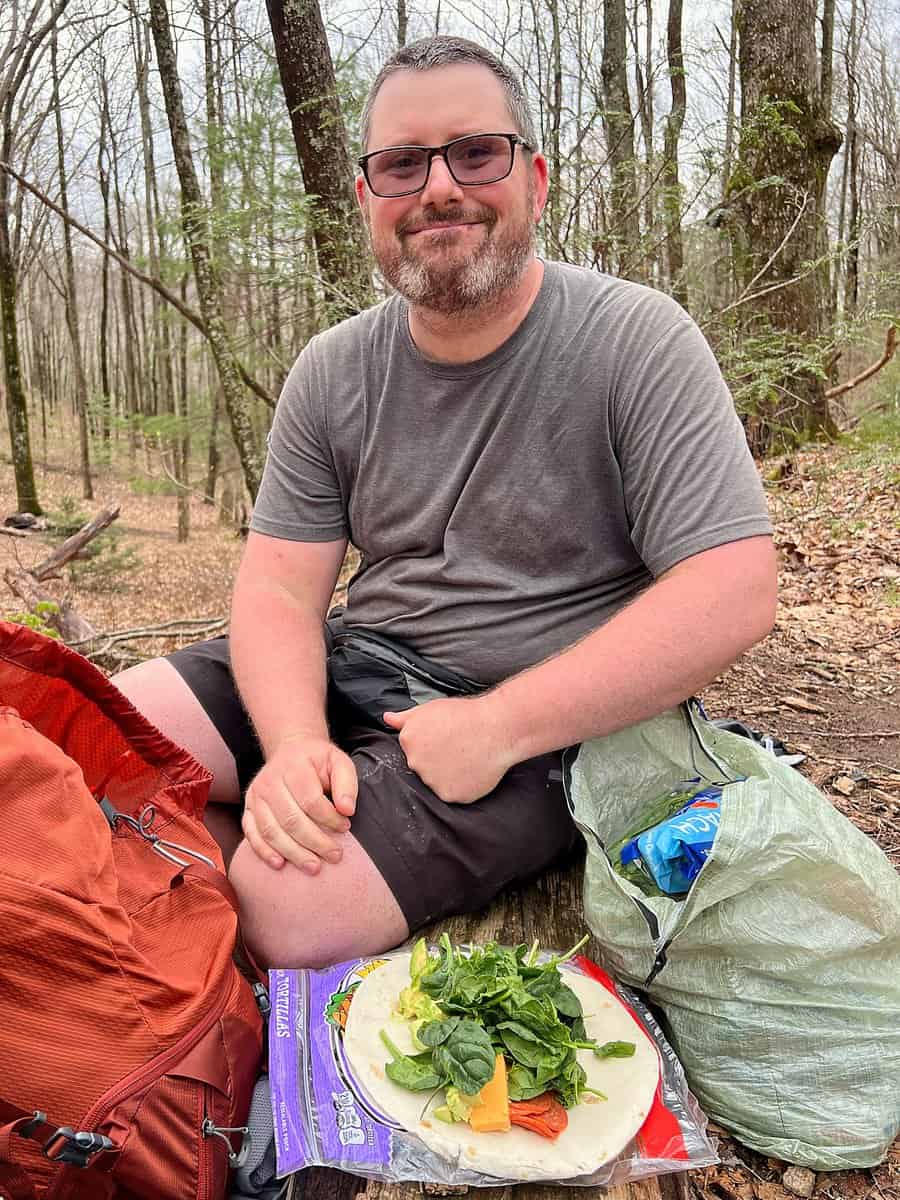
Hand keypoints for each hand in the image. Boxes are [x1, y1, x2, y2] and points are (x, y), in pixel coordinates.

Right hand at [241, 733, 356, 873]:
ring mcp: (255, 796)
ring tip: (313, 867)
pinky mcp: (248, 808)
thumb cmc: (317, 761)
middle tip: (335, 856)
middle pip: (291, 819)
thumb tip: (347, 810)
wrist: (291, 750)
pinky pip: (252, 833)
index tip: (345, 827)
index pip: (310, 800)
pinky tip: (279, 864)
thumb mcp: (338, 762)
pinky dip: (263, 851)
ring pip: (271, 831)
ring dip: (293, 853)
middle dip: (315, 842)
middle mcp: (270, 781)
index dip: (329, 819)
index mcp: (293, 767)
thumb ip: (346, 783)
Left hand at [382, 695, 514, 803]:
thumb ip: (405, 717)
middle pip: (422, 768)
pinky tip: (472, 770)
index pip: (412, 750)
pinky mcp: (449, 795)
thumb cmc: (466, 715)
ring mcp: (431, 781)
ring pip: (436, 783)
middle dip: (436, 761)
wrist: (496, 728)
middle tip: (457, 749)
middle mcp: (415, 762)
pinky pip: (452, 794)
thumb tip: (386, 718)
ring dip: (448, 775)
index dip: (430, 745)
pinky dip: (461, 786)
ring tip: (466, 758)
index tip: (445, 739)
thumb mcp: (431, 708)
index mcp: (408, 740)